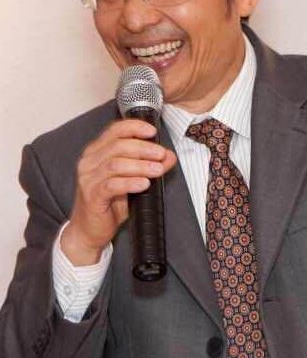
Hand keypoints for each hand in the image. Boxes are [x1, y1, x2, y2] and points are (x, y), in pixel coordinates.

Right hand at [62, 120, 176, 265]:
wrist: (89, 230)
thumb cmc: (109, 202)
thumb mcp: (132, 180)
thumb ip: (148, 165)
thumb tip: (168, 156)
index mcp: (97, 151)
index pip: (115, 130)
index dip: (134, 127)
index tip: (152, 131)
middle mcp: (89, 161)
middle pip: (118, 145)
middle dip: (143, 148)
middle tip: (161, 154)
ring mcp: (88, 179)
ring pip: (116, 164)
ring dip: (140, 165)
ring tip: (157, 170)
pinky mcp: (91, 196)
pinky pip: (112, 185)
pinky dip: (130, 182)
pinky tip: (144, 184)